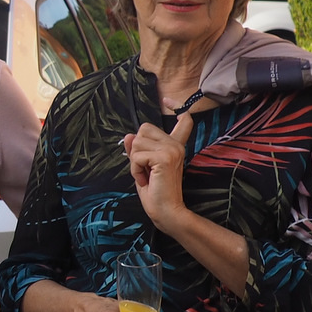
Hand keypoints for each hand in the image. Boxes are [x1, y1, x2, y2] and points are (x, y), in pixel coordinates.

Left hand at [122, 112, 193, 233]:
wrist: (166, 212)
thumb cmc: (155, 193)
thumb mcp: (142, 167)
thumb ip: (137, 150)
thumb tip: (127, 135)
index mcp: (174, 146)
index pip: (184, 120)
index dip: (177, 106)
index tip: (168, 100)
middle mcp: (176, 145)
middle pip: (142, 129)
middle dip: (136, 150)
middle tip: (145, 169)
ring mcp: (172, 150)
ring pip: (136, 143)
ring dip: (134, 162)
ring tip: (146, 175)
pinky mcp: (165, 157)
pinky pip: (136, 155)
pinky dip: (135, 169)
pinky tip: (146, 179)